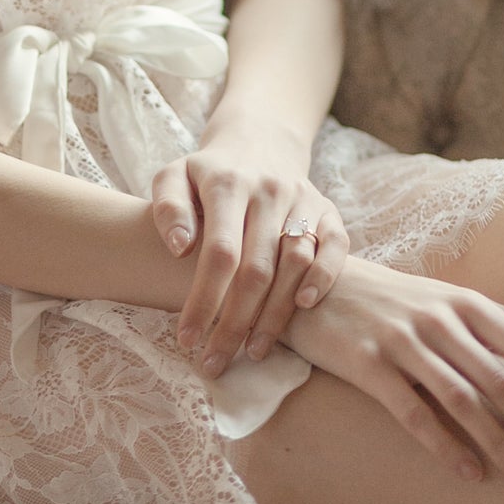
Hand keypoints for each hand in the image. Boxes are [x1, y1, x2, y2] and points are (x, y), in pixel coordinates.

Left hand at [150, 115, 349, 375]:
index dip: (204, 300)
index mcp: (227, 183)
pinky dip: (324, 277)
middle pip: (257, 269)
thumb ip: (168, 208)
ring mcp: (302, 199)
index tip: (187, 339)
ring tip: (252, 351)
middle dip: (235, 323)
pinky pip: (335, 247)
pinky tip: (304, 308)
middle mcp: (268, 190)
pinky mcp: (327, 210)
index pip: (219, 253)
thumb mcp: (174, 177)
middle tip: (215, 361)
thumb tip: (178, 248)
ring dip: (276, 314)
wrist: (256, 143)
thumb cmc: (207, 175)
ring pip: (295, 264)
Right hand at [283, 255, 503, 484]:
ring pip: (462, 398)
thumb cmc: (392, 299)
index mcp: (464, 303)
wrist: (314, 286)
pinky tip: (469, 472)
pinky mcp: (367, 362)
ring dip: (500, 443)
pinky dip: (444, 444)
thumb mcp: (449, 300)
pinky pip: (412, 412)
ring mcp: (401, 340)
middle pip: (502, 379)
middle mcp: (437, 319)